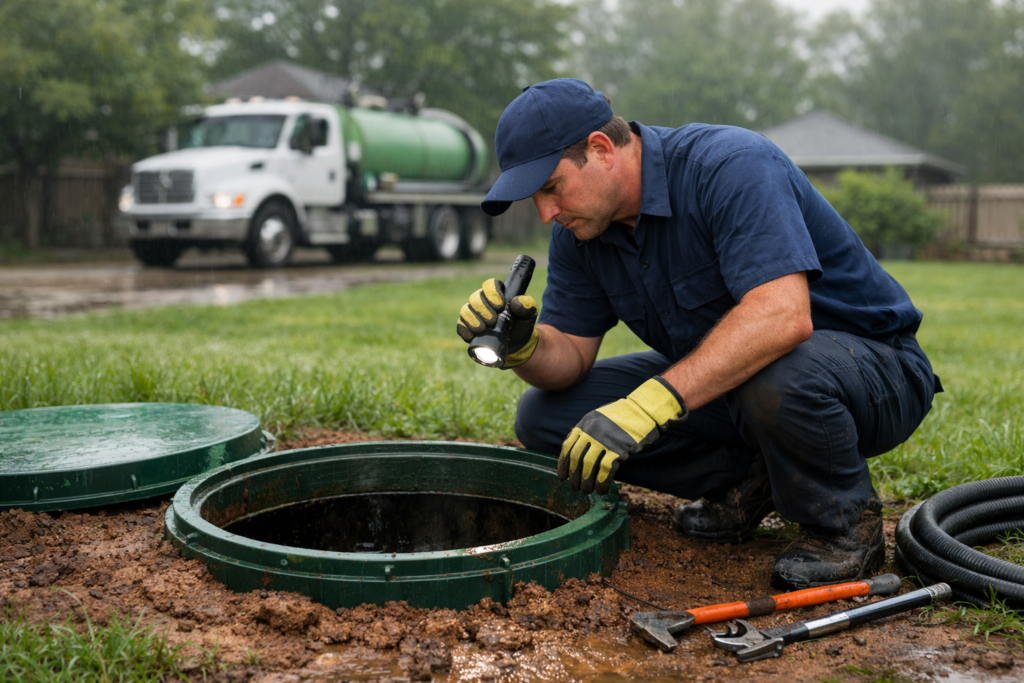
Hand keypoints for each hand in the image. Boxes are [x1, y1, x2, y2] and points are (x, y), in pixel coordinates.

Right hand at [457, 278, 538, 367]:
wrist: (517, 344)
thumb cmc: (522, 324)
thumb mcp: (530, 314)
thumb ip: (527, 305)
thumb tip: (515, 303)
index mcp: (497, 294)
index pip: (489, 285)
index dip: (492, 292)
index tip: (500, 305)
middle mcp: (483, 302)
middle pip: (475, 297)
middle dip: (483, 309)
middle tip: (493, 320)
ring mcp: (474, 315)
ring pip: (466, 310)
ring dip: (473, 319)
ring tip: (483, 329)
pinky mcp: (468, 327)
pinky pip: (460, 325)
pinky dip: (464, 329)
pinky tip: (471, 335)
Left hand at [559, 377, 686, 493]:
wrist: (642, 411)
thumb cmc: (621, 418)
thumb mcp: (598, 419)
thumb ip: (587, 433)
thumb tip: (579, 457)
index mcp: (584, 424)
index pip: (568, 446)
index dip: (563, 463)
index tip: (562, 476)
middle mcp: (591, 432)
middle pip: (577, 458)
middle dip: (574, 476)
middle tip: (575, 487)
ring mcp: (604, 440)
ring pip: (588, 466)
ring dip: (587, 482)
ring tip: (587, 490)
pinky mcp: (618, 449)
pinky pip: (605, 470)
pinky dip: (602, 482)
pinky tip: (602, 489)